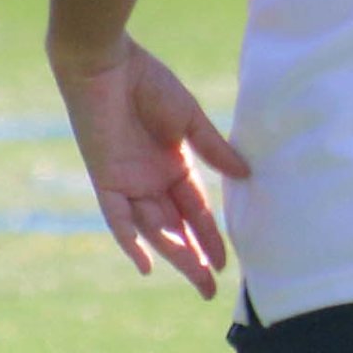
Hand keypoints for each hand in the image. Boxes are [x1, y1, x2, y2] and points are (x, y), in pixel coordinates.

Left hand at [51, 35, 249, 294]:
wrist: (106, 62)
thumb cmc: (148, 82)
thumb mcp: (189, 118)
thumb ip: (212, 148)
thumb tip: (246, 175)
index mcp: (172, 165)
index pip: (195, 211)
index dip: (211, 236)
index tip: (228, 263)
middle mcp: (150, 180)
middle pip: (174, 229)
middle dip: (194, 258)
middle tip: (210, 290)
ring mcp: (128, 182)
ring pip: (153, 228)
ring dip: (174, 254)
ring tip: (197, 278)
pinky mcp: (107, 179)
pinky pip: (118, 218)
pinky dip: (130, 241)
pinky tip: (146, 265)